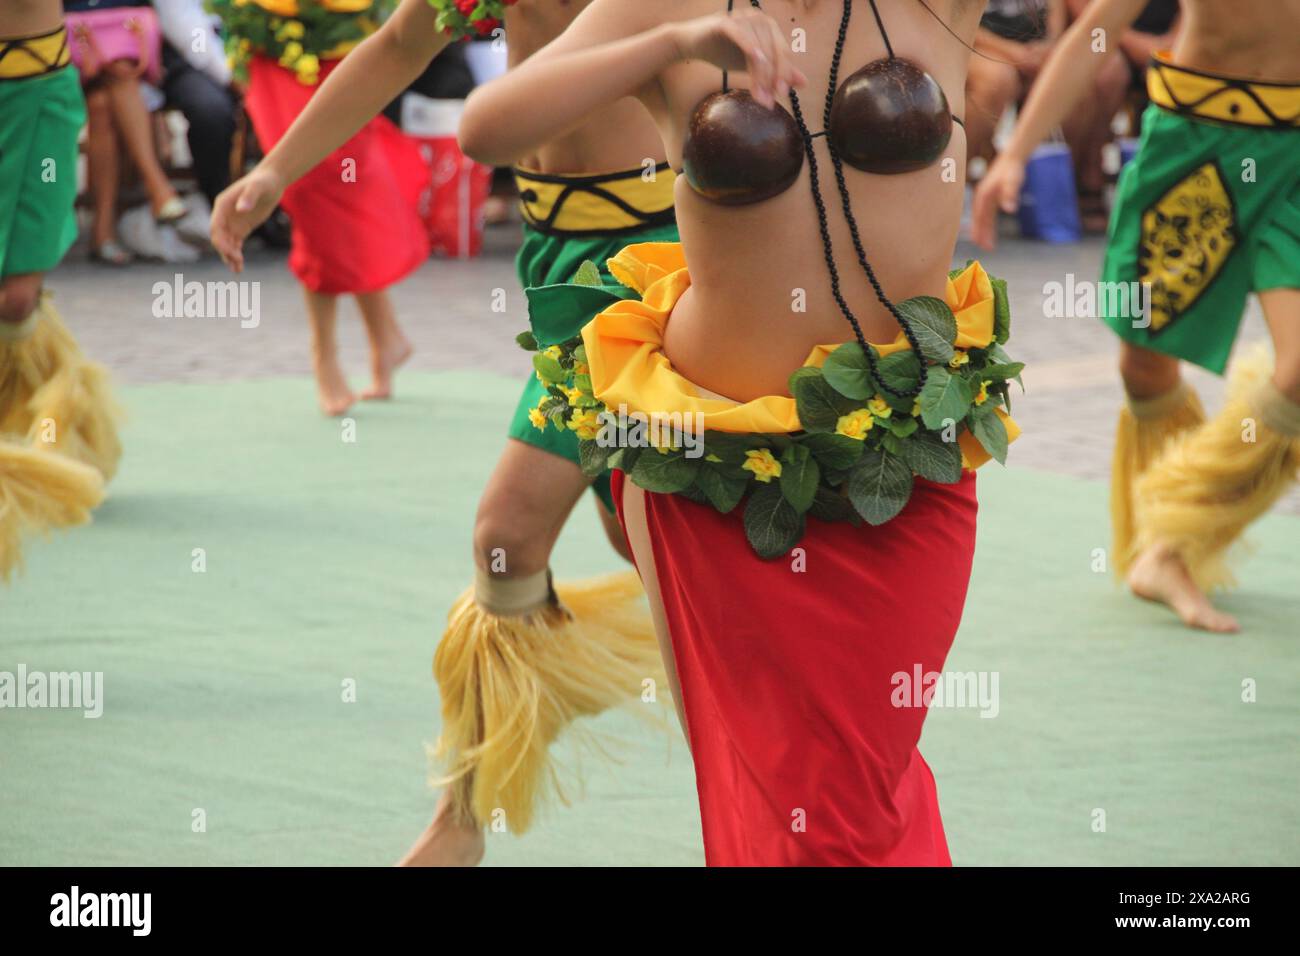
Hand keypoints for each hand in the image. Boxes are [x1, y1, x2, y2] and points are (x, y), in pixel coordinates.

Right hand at [210, 166, 285, 272]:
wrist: (272, 181)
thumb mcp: (258, 188)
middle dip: (226, 251)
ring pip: (226, 243)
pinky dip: (236, 255)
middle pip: (219, 237)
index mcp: (222, 205)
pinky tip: (239, 266)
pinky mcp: (242, 228)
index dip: (220, 240)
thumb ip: (249, 197)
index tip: (230, 252)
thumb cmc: (264, 182)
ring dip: (229, 256)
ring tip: (237, 270)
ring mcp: (232, 222)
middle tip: (236, 263)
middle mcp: (224, 215)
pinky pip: (235, 244)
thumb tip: (241, 209)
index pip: (216, 227)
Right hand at [671, 10, 806, 108]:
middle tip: (769, 101)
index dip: (784, 74)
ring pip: (758, 49)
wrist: (692, 44)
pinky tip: (755, 59)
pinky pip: (741, 34)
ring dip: (759, 75)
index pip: (783, 53)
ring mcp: (742, 18)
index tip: (781, 96)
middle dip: (772, 78)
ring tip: (757, 96)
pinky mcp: (725, 22)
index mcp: (769, 28)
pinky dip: (749, 46)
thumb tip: (804, 82)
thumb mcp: (754, 65)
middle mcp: (759, 18)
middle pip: (774, 51)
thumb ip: (777, 72)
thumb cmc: (723, 51)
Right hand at [970, 153, 1025, 250]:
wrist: (1012, 158)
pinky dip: (986, 224)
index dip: (981, 232)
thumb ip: (1010, 195)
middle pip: (979, 220)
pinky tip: (989, 231)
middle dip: (980, 234)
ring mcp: (984, 198)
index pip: (981, 218)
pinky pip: (986, 214)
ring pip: (981, 218)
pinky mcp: (990, 197)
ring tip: (986, 244)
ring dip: (983, 231)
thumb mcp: (1013, 182)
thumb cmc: (1012, 170)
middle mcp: (981, 198)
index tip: (984, 245)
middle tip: (984, 248)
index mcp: (984, 196)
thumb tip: (1010, 210)